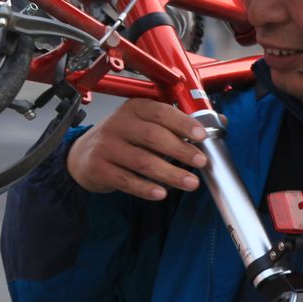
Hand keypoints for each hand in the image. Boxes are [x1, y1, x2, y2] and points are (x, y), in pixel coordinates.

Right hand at [66, 98, 207, 198]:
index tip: (201, 136)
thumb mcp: (145, 123)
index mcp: (134, 108)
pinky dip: (145, 188)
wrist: (83, 156)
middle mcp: (118, 124)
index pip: (160, 112)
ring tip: (190, 182)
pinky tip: (161, 193)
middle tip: (201, 162)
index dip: (182, 124)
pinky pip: (126, 180)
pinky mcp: (99, 168)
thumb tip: (219, 121)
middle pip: (153, 137)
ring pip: (142, 161)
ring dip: (169, 173)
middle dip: (181, 151)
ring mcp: (106, 146)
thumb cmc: (123, 138)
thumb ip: (179, 123)